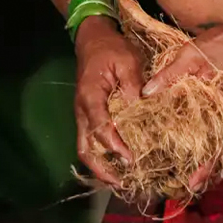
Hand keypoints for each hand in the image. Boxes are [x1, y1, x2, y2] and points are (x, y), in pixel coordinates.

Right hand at [73, 17, 143, 186]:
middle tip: (121, 183)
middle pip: (85, 148)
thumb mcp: (127, 61)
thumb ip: (133, 85)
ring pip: (86, 147)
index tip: (131, 159)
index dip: (115, 147)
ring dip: (101, 166)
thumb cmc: (111, 48)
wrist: (93, 38)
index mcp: (90, 97)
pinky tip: (118, 162)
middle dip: (101, 169)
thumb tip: (141, 110)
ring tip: (121, 180)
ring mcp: (82, 114)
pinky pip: (91, 140)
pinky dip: (102, 154)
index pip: (100, 129)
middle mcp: (81, 110)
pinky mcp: (88, 114)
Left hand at [138, 14, 222, 189]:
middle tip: (191, 187)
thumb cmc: (220, 44)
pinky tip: (204, 151)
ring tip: (195, 176)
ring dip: (214, 161)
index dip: (207, 166)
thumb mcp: (190, 54)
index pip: (218, 144)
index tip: (194, 183)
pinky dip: (217, 147)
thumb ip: (169, 74)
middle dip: (209, 171)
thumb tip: (146, 93)